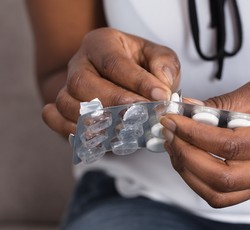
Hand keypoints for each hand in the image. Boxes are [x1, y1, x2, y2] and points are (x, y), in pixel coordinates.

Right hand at [43, 27, 180, 136]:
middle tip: (141, 115)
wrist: (128, 82)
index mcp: (102, 43)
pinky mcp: (63, 107)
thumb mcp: (161, 58)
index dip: (137, 81)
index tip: (160, 96)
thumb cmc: (144, 67)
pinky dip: (70, 129)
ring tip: (123, 128)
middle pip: (83, 82)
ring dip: (94, 120)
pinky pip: (54, 117)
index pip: (114, 61)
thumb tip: (161, 84)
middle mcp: (80, 63)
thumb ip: (165, 66)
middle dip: (114, 103)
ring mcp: (67, 85)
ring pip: (67, 103)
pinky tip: (96, 136)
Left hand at [160, 76, 249, 207]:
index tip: (172, 119)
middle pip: (222, 178)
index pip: (230, 146)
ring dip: (188, 172)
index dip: (194, 134)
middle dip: (186, 156)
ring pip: (219, 194)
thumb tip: (186, 111)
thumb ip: (224, 103)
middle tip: (169, 133)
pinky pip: (223, 196)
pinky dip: (198, 181)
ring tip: (175, 146)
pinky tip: (189, 159)